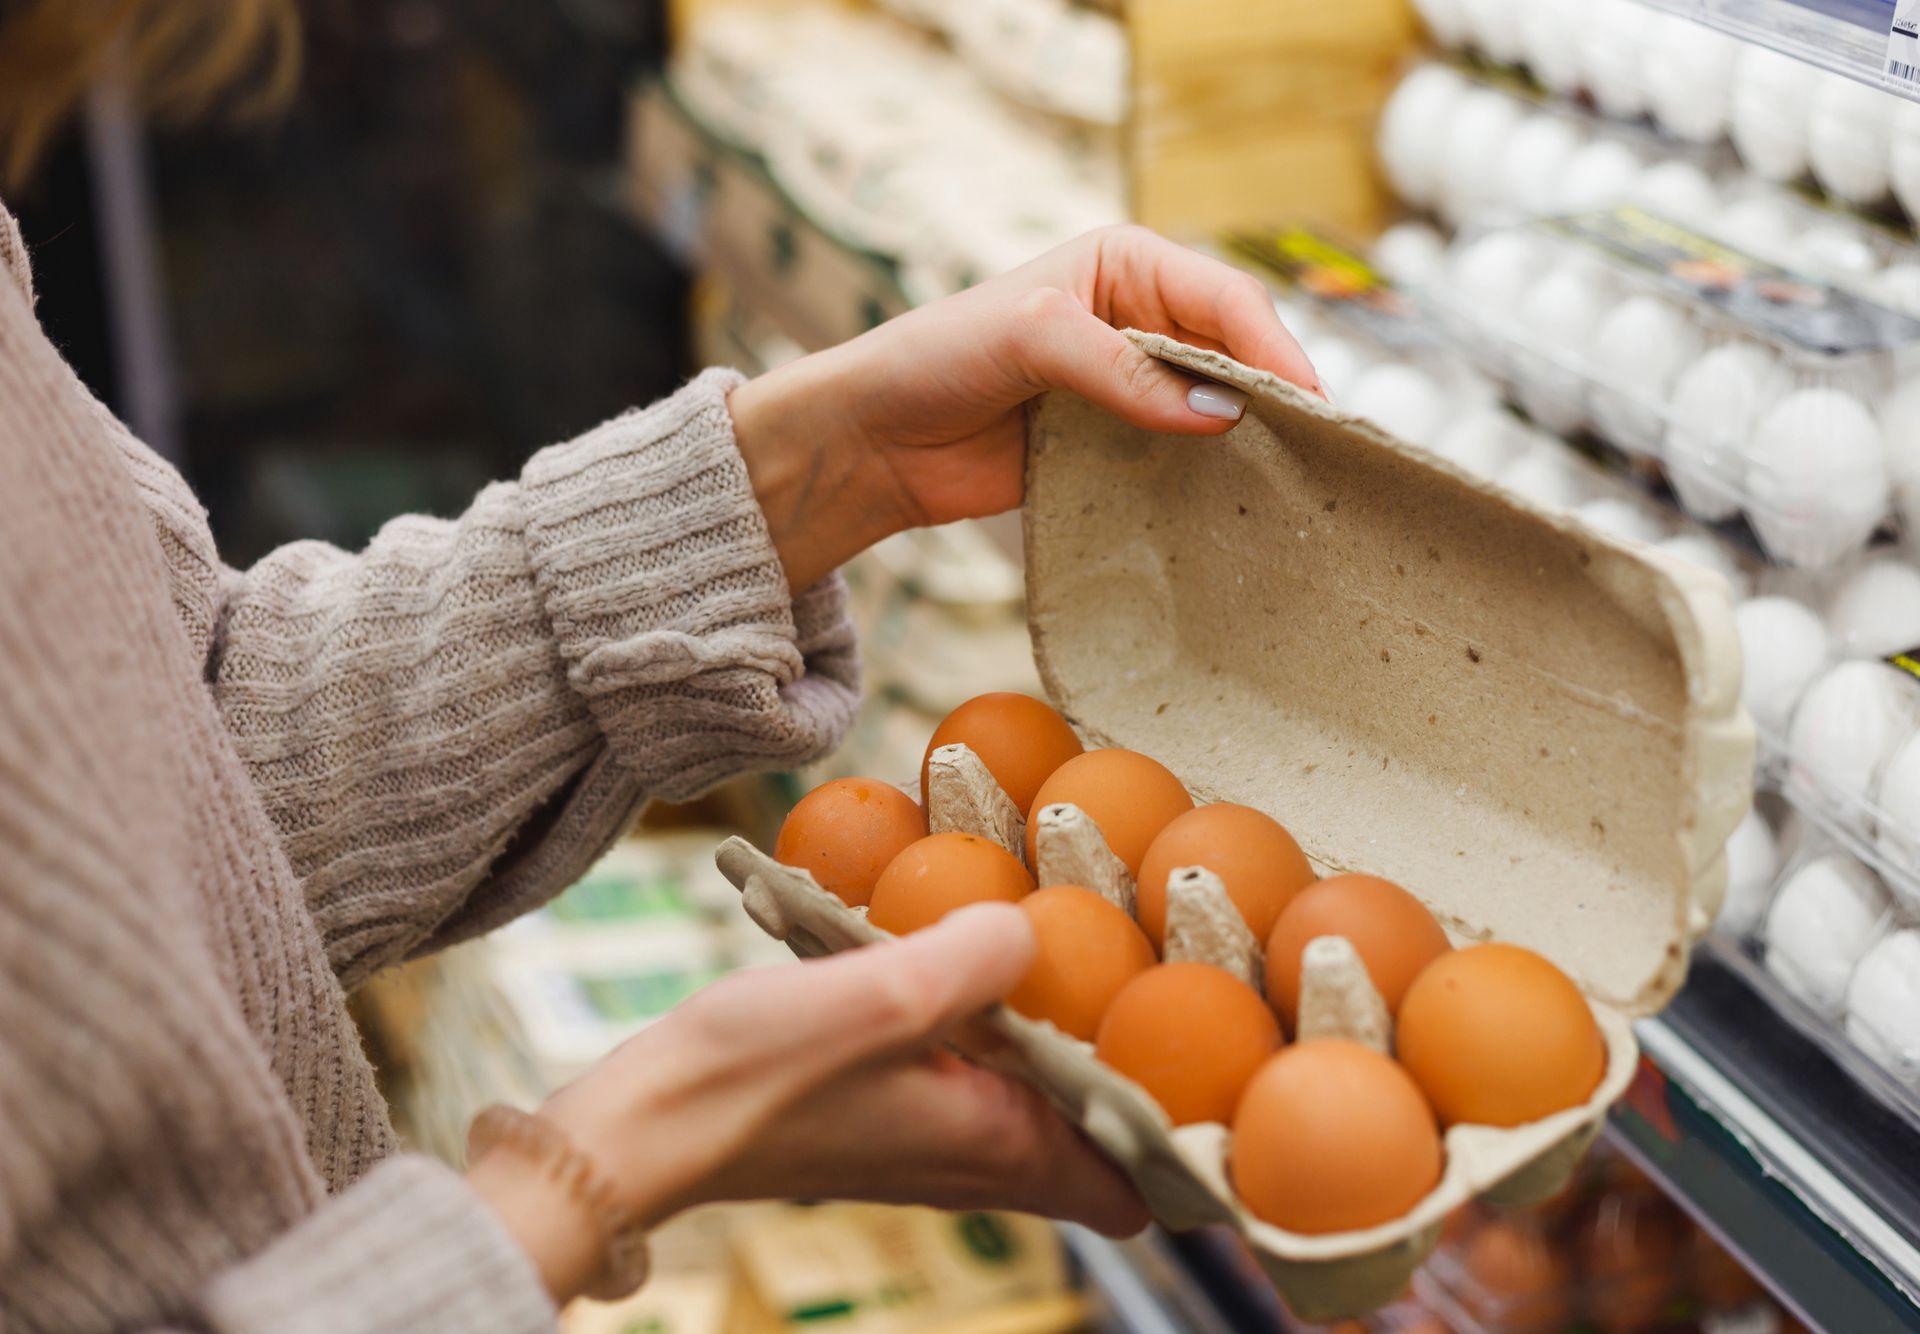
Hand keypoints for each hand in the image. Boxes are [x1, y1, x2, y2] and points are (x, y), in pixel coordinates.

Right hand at [471, 904, 1146, 1304]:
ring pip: (1040, 1108)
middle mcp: (975, 1157)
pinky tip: (975, 962)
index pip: (1137, 1187)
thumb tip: (1036, 926)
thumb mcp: (873, 998)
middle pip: (1098, 1144)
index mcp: (996, 1145)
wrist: (642, 1129)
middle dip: (1141, 1084)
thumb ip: (969, 959)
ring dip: (1069, 1053)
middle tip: (1173, 991)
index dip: (1190, 1149)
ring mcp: (930, 1140)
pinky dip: (1002, 1038)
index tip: (1229, 1078)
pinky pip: (980, 1080)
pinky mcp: (888, 1113)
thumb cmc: (750, 1078)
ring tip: (1091, 963)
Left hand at [730, 225, 1320, 588]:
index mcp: (1126, 264)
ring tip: (1296, 484)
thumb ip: (1123, 372)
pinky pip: (1177, 458)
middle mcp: (1137, 318)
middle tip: (1322, 450)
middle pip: (1233, 355)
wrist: (874, 439)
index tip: (1310, 403)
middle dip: (1274, 396)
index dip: (1273, 349)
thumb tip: (1219, 415)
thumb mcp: (1033, 341)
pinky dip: (1206, 480)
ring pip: (1212, 410)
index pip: (1225, 299)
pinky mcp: (1112, 444)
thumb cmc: (938, 359)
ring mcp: (1127, 385)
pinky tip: (1237, 508)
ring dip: (1248, 442)